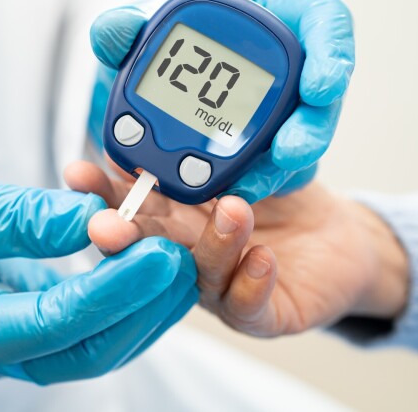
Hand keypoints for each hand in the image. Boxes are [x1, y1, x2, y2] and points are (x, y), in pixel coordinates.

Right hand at [0, 158, 197, 382]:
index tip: (158, 254)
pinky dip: (116, 293)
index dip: (114, 290)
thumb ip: (30, 219)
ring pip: (92, 340)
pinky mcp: (24, 313)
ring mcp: (11, 336)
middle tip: (179, 259)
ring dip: (138, 305)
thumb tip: (102, 219)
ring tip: (175, 262)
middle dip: (139, 307)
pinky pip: (83, 317)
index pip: (57, 322)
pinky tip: (142, 264)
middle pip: (87, 348)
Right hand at [66, 161, 407, 336]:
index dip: (101, 190)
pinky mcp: (260, 312)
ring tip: (232, 209)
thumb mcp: (251, 153)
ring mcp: (219, 286)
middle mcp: (188, 252)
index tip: (78, 174)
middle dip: (123, 234)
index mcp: (177, 214)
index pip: (130, 201)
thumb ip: (212, 139)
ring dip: (208, 243)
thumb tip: (171, 104)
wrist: (339, 238)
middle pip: (146, 246)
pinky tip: (262, 257)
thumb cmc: (286, 197)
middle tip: (106, 225)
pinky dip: (250, 282)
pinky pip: (247, 305)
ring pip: (197, 273)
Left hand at [89, 0, 354, 202]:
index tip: (321, 86)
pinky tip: (226, 196)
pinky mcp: (270, 148)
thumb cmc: (173, 37)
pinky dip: (251, 183)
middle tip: (289, 152)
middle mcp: (290, 65)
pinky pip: (270, 168)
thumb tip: (114, 32)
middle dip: (310, 130)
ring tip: (247, 188)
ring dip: (277, 169)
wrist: (169, 73)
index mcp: (273, 14)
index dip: (332, 51)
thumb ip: (127, 27)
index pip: (324, 19)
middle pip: (321, 97)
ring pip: (298, 143)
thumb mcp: (145, 25)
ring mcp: (285, 110)